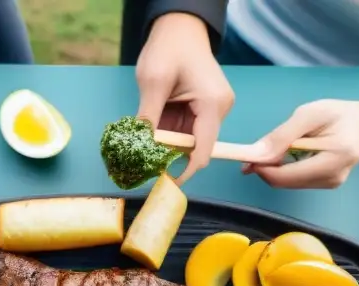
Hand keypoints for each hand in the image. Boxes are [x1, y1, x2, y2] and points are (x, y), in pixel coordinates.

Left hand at [136, 12, 233, 184]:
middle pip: (196, 147)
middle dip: (170, 155)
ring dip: (167, 143)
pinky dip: (169, 133)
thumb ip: (148, 118)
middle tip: (143, 162)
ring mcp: (214, 109)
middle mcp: (219, 110)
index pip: (202, 151)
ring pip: (189, 140)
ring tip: (145, 141)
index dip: (183, 172)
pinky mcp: (205, 108)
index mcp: (213, 105)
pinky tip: (154, 128)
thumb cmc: (168, 48)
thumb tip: (139, 148)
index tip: (163, 183)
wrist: (179, 27)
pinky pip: (187, 130)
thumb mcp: (152, 82)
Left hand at [245, 98, 358, 188]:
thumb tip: (257, 154)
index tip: (247, 156)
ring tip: (275, 149)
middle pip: (286, 182)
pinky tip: (287, 156)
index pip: (287, 176)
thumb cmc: (339, 113)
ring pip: (289, 183)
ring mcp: (331, 184)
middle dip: (266, 168)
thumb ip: (283, 135)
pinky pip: (297, 181)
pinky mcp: (327, 184)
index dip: (263, 168)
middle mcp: (333, 178)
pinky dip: (285, 170)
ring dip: (275, 169)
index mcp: (334, 159)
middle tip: (255, 152)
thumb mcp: (310, 114)